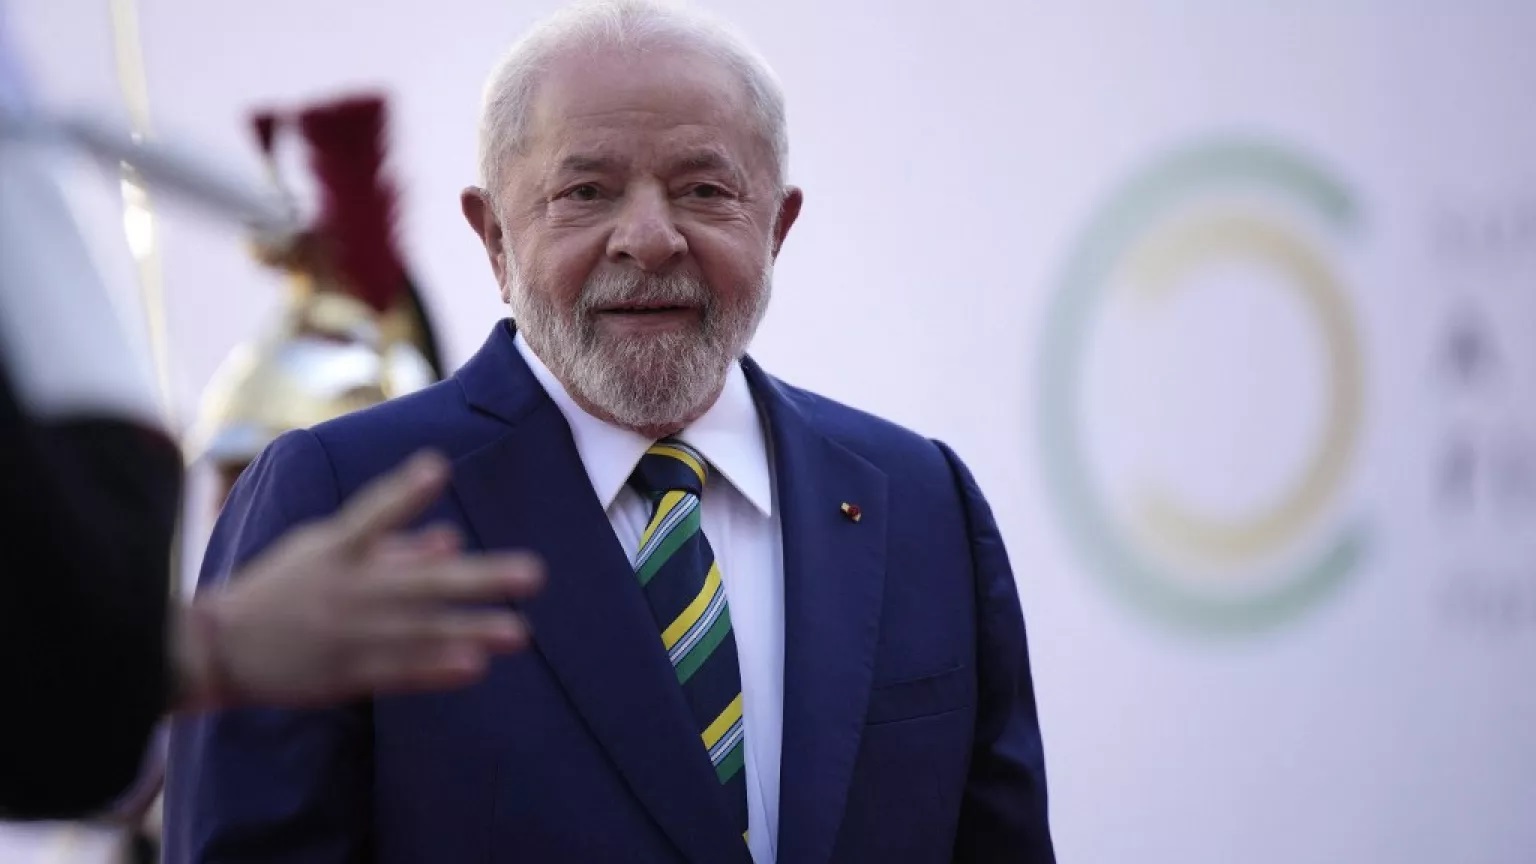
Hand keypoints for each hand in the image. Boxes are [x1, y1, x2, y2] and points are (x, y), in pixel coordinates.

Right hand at [173, 449, 543, 710]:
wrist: (218, 651)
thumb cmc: (280, 588)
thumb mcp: (323, 552)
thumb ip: (390, 545)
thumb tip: (451, 539)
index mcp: (334, 549)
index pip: (371, 513)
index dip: (403, 490)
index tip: (437, 466)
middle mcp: (344, 589)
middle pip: (419, 582)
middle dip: (480, 578)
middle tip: (533, 573)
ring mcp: (346, 634)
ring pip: (420, 631)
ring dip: (471, 630)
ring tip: (519, 632)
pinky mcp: (343, 674)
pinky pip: (398, 672)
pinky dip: (436, 669)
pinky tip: (474, 667)